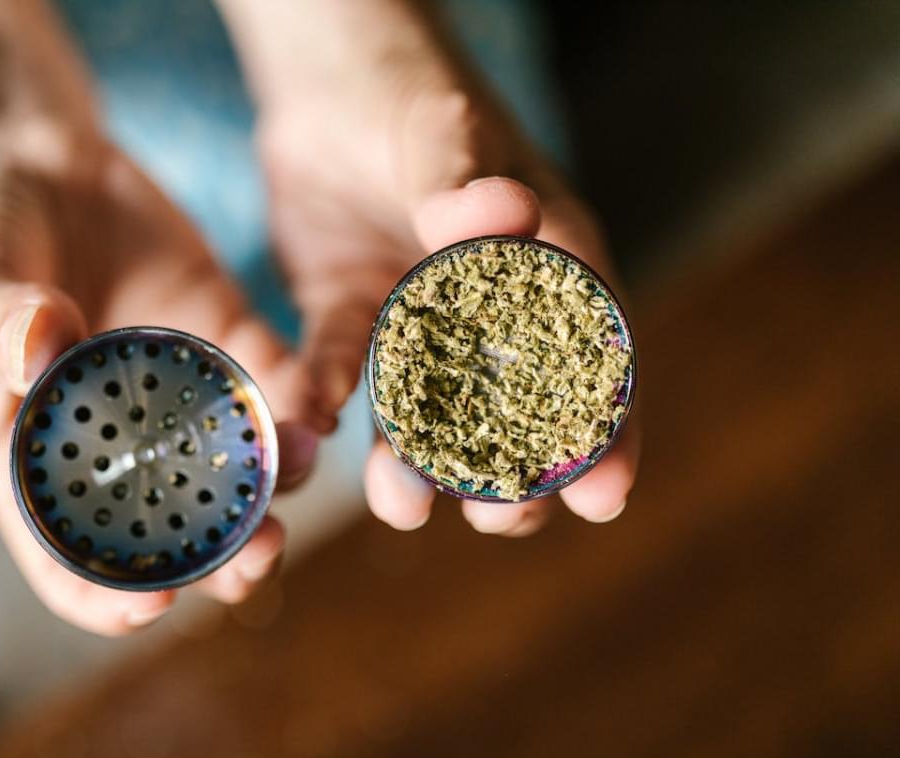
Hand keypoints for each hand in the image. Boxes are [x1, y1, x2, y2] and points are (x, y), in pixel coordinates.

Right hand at [0, 134, 316, 633]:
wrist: (29, 152)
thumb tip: (40, 354)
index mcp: (34, 456)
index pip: (67, 556)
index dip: (106, 596)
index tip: (152, 607)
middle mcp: (115, 442)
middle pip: (172, 529)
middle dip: (220, 558)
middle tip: (260, 556)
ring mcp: (176, 395)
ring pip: (237, 468)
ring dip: (277, 485)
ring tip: (303, 471)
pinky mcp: (226, 339)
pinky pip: (273, 383)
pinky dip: (301, 402)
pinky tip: (319, 404)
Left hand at [250, 32, 639, 534]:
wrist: (325, 77)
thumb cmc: (409, 93)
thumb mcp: (444, 132)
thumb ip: (465, 178)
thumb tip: (502, 214)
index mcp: (542, 264)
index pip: (592, 357)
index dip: (605, 431)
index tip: (605, 498)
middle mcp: (484, 307)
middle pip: (513, 407)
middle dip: (511, 471)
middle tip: (498, 518)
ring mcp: (415, 318)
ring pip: (424, 409)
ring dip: (417, 463)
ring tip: (403, 508)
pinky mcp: (347, 314)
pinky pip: (339, 367)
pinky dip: (328, 394)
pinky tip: (314, 418)